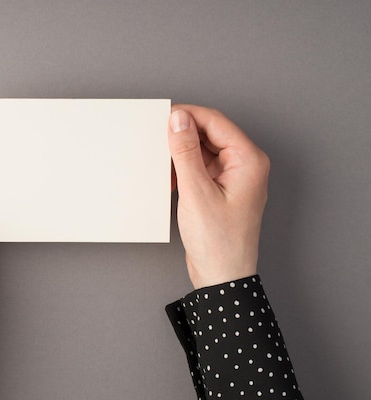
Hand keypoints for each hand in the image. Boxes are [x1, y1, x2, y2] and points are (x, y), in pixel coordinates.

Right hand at [168, 105, 269, 288]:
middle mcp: (245, 165)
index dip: (188, 115)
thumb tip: (178, 120)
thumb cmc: (218, 242)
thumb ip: (185, 152)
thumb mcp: (196, 192)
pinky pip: (201, 168)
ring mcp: (233, 178)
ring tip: (161, 162)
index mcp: (248, 160)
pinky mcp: (221, 190)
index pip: (216, 122)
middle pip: (210, 134)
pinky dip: (184, 169)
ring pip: (204, 150)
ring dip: (181, 154)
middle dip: (183, 135)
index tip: (163, 116)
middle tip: (156, 137)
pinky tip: (169, 178)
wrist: (222, 278)